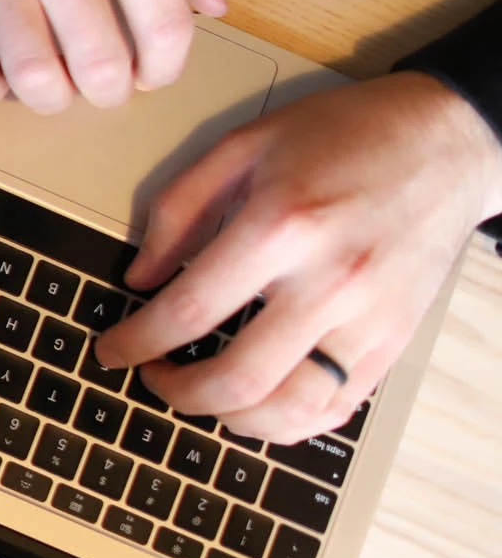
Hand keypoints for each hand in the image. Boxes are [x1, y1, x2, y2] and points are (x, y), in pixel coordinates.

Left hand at [96, 74, 501, 441]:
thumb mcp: (244, 144)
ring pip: (289, 410)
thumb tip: (139, 278)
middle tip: (150, 377)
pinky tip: (253, 405)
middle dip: (175, 393)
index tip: (111, 350)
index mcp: (282, 226)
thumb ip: (179, 208)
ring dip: (227, 418)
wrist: (445, 140)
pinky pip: (334, 408)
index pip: (190, 311)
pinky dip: (285, 422)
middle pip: (237, 378)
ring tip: (199, 395)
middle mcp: (330, 282)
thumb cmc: (344, 135)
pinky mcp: (394, 341)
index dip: (136, 341)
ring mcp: (369, 319)